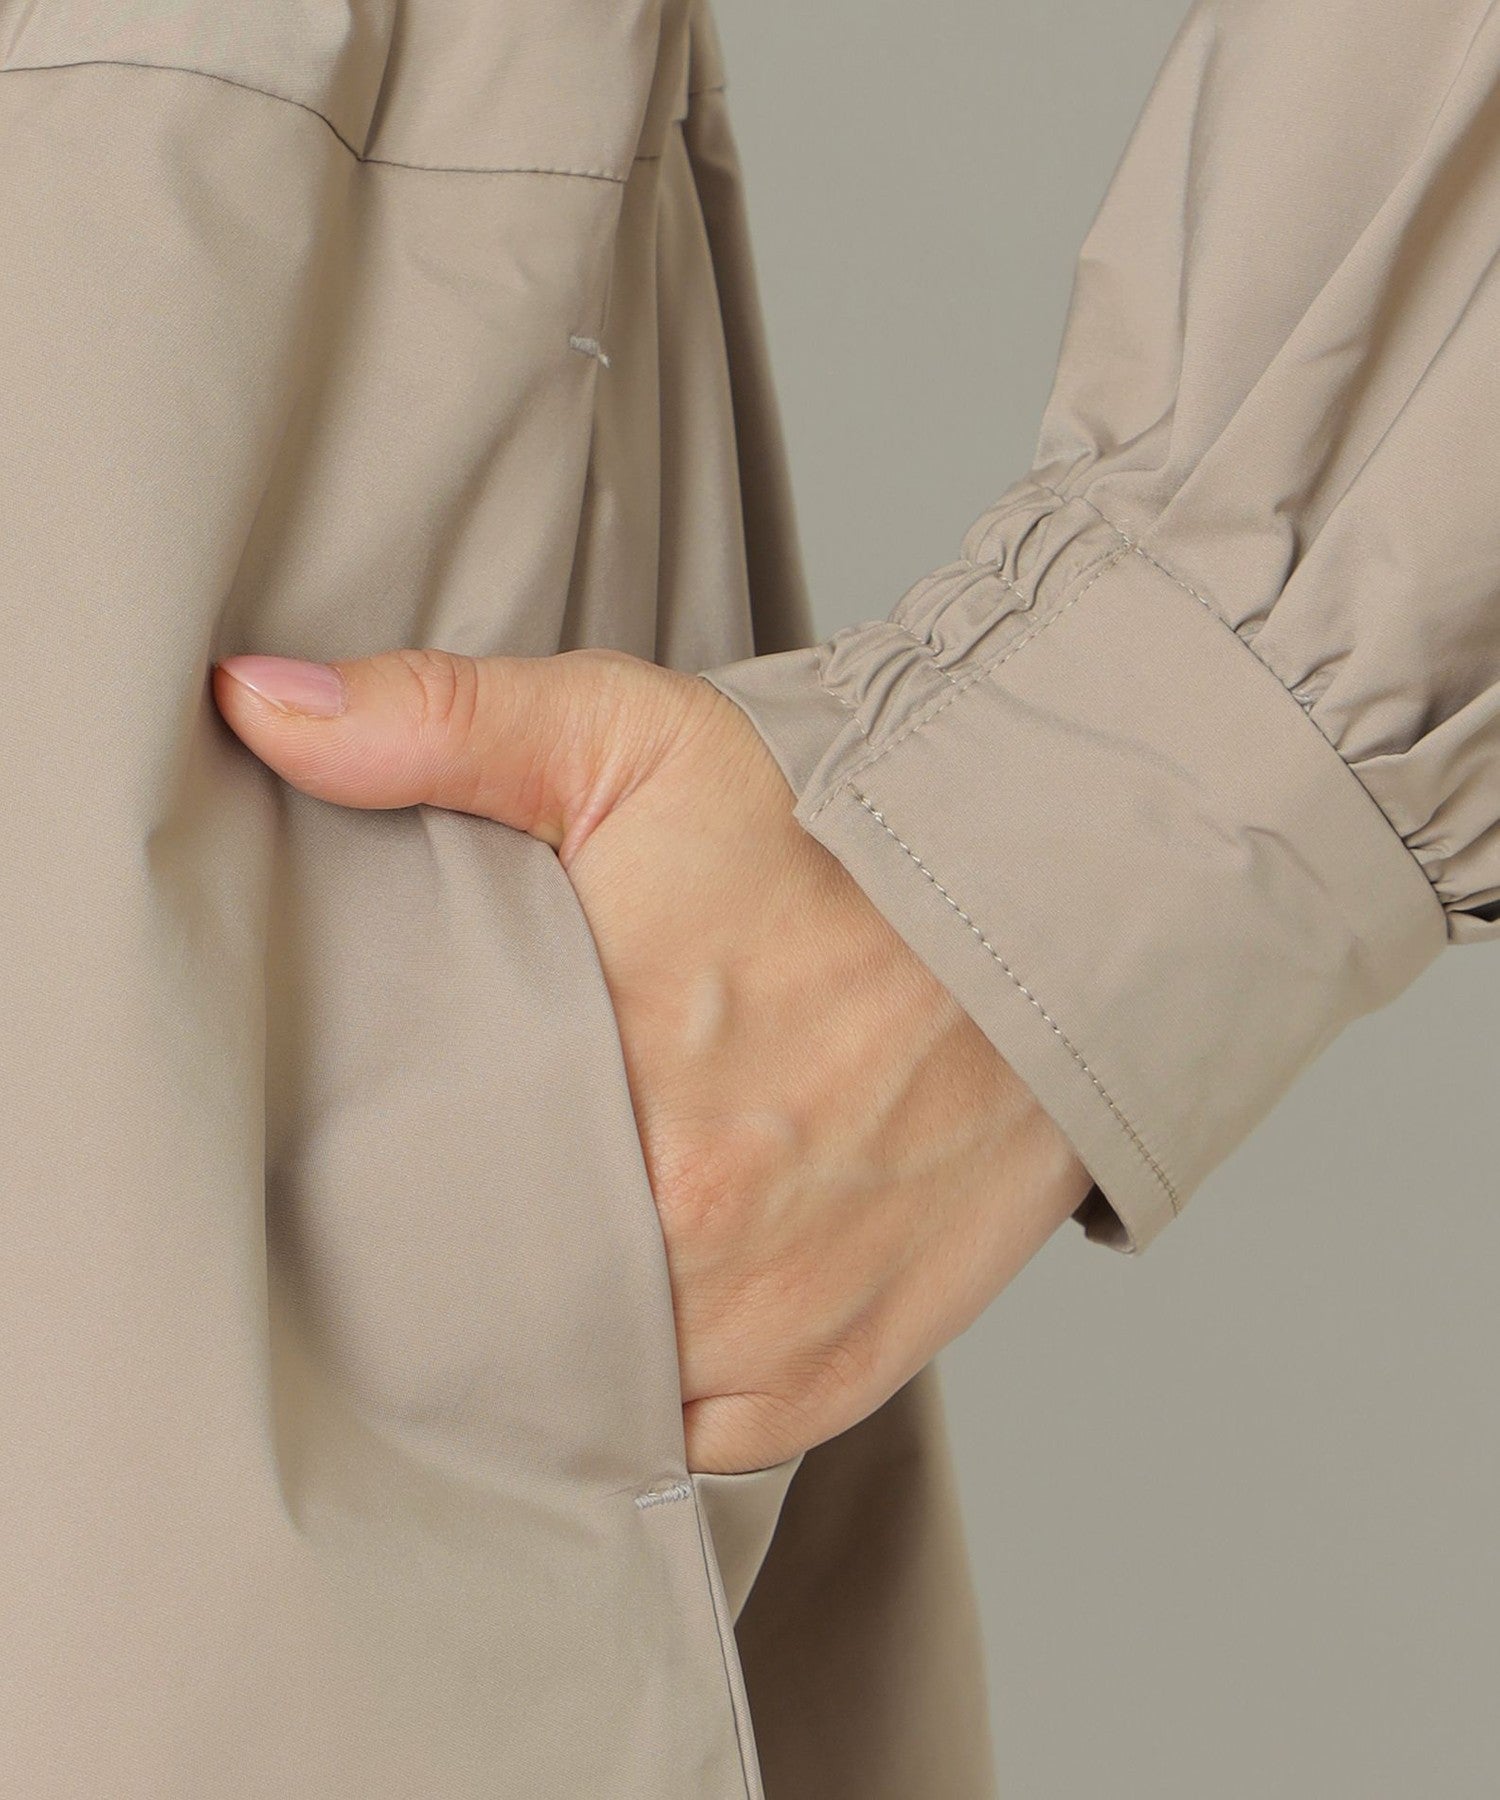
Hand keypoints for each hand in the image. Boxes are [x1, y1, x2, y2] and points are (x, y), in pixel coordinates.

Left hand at [213, 647, 1090, 1472]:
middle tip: (441, 1212)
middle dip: (459, 1264)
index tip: (359, 1152)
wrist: (1054, 911)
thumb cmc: (843, 828)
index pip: (424, 1187)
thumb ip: (441, 723)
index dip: (375, 1178)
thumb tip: (257, 703)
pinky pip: (699, 1439)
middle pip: (502, 1298)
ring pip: (589, 1388)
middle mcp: (698, 1227)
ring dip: (548, 1344)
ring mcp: (773, 1316)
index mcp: (622, 1079)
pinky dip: (652, 1398)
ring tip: (525, 1275)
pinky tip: (624, 1330)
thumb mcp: (635, 737)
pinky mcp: (843, 1364)